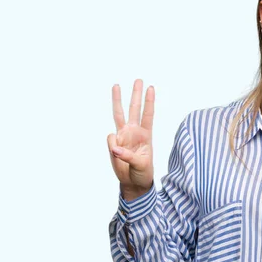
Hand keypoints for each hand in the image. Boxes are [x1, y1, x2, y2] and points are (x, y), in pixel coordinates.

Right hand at [107, 79, 154, 199]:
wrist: (133, 182)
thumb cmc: (143, 172)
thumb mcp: (141, 165)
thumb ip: (128, 155)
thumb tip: (114, 146)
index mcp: (146, 135)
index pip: (148, 115)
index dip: (149, 102)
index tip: (151, 88)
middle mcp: (134, 132)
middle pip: (134, 109)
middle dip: (136, 94)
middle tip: (139, 79)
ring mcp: (123, 136)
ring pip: (119, 114)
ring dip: (117, 100)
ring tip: (116, 85)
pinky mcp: (114, 143)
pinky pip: (110, 139)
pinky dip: (112, 146)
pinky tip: (117, 154)